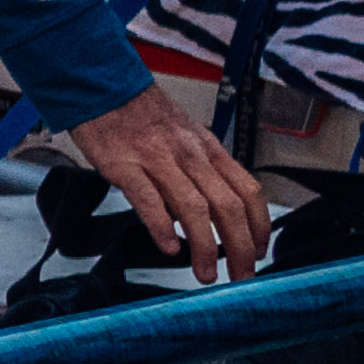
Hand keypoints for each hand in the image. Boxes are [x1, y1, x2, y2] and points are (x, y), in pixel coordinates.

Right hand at [53, 78, 278, 278]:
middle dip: (240, 247)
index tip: (258, 250)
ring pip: (195, 208)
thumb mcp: (183, 138)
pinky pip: (149, 200)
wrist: (104, 87)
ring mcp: (157, 160)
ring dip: (206, 247)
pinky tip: (169, 248)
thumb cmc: (141, 116)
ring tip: (206, 274)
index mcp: (207, 150)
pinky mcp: (124, 166)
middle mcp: (189, 155)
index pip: (247, 191)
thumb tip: (204, 215)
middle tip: (241, 276)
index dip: (258, 226)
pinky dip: (161, 228)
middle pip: (228, 206)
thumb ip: (198, 172)